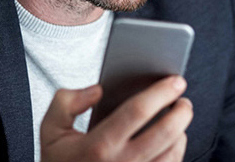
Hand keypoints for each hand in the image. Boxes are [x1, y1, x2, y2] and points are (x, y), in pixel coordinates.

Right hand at [40, 76, 192, 161]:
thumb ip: (66, 103)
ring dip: (182, 131)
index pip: (137, 111)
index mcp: (98, 146)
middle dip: (182, 110)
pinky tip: (174, 139)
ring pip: (173, 152)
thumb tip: (97, 91)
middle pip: (165, 132)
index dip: (161, 92)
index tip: (175, 81)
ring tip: (179, 117)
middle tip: (183, 99)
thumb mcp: (51, 131)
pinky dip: (177, 151)